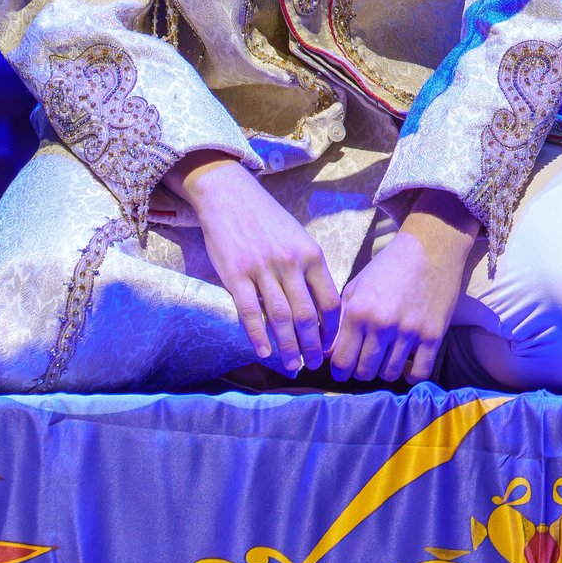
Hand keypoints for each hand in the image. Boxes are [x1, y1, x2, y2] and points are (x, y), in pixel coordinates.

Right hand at [172, 154, 337, 374]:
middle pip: (307, 315)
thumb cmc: (267, 219)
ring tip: (292, 366)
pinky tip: (265, 353)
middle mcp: (290, 263)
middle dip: (312, 345)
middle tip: (314, 365)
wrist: (230, 196)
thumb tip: (320, 306)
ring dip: (288, 347)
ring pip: (281, 318)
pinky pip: (249, 312)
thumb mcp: (297, 238)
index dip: (332, 328)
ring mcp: (263, 269)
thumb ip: (308, 269)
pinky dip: (258, 336)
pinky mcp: (236, 275)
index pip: (330, 300)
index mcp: (311, 254)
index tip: (330, 346)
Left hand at [330, 190, 479, 384]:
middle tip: (366, 360)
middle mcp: (381, 324)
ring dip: (385, 370)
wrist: (430, 248)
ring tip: (386, 357)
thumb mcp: (356, 288)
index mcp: (358, 312)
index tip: (344, 368)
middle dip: (361, 370)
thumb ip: (339, 322)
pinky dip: (410, 374)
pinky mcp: (433, 335)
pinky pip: (419, 373)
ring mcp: (409, 331)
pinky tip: (407, 363)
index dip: (339, 370)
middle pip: (364, 372)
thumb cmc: (388, 267)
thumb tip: (326, 354)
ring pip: (389, 374)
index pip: (341, 362)